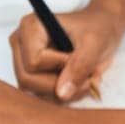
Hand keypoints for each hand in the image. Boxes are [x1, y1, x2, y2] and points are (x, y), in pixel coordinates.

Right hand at [8, 3, 124, 100]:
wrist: (103, 29)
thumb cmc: (98, 29)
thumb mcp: (94, 45)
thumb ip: (79, 67)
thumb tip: (61, 94)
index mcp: (30, 28)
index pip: (33, 62)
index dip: (60, 66)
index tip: (79, 57)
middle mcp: (21, 44)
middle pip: (28, 79)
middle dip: (62, 85)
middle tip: (90, 77)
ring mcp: (24, 61)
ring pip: (35, 91)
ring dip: (67, 92)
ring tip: (88, 77)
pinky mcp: (33, 74)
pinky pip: (44, 95)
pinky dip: (67, 94)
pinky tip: (81, 81)